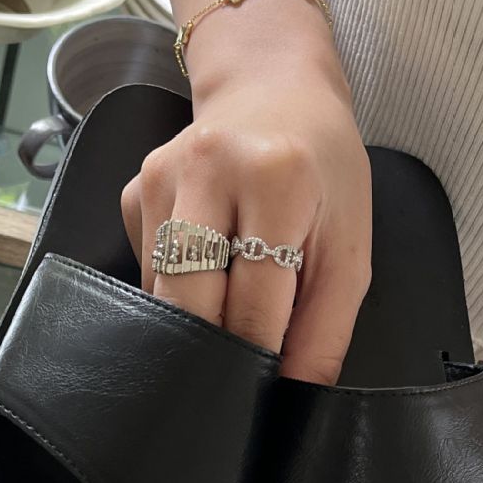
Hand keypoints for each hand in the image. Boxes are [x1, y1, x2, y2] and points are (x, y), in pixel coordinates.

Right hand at [120, 27, 371, 383]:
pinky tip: (206, 274)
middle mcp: (205, 171)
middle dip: (215, 350)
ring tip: (229, 315)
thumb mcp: (349, 243)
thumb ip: (326, 327)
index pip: (253, 306)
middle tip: (236, 378)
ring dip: (195, 322)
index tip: (264, 389)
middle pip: (190, 304)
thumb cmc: (322, 168)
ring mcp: (159, 179)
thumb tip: (295, 396)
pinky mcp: (132, 192)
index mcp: (274, 179)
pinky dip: (177, 294)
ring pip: (162, 296)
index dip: (259, 360)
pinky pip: (148, 273)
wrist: (273, 86)